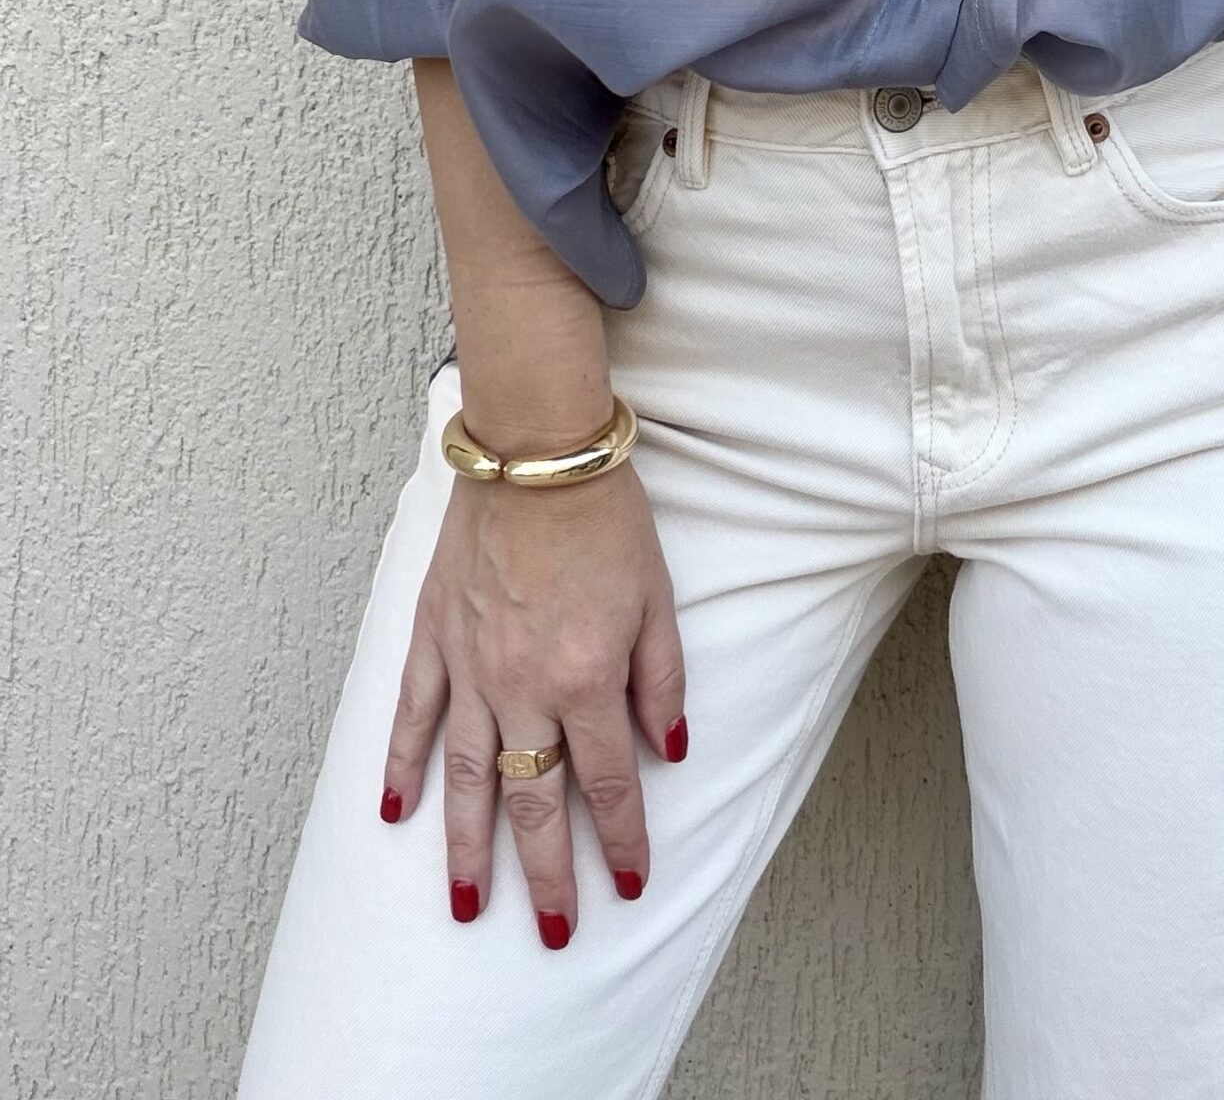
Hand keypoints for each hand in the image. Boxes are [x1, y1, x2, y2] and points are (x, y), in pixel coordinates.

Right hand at [380, 452, 686, 946]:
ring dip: (467, 848)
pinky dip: (401, 769)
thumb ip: (662, 679)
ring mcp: (470, 666)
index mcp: (588, 676)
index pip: (607, 784)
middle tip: (553, 933)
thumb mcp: (658, 597)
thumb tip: (668, 750)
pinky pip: (413, 717)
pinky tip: (396, 815)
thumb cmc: (607, 516)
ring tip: (467, 906)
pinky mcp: (432, 637)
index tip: (630, 884)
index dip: (621, 841)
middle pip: (534, 801)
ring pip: (467, 777)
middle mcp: (523, 684)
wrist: (537, 450)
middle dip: (545, 874)